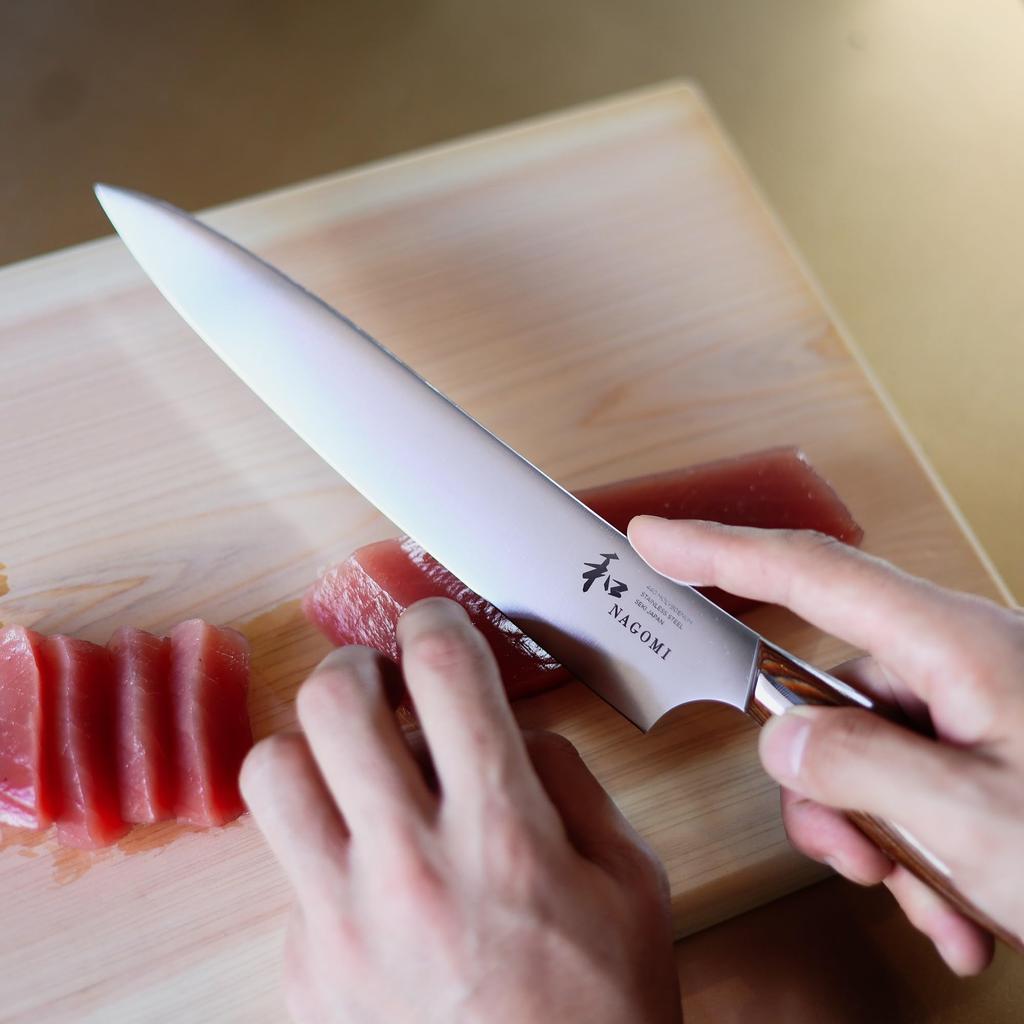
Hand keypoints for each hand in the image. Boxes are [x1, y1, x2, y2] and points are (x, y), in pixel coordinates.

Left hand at [241, 597, 679, 1023]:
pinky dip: (322, 845)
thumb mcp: (631, 882)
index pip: (444, 672)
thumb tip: (507, 727)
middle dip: (355, 667)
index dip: (434, 620)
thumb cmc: (602, 1012)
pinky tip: (369, 875)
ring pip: (271, 773)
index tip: (433, 623)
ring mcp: (341, 925)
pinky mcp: (303, 972)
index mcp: (503, 836)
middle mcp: (410, 870)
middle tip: (378, 683)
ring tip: (353, 768)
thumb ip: (567, 781)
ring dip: (311, 749)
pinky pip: (287, 869)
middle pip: (331, 703)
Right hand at [629, 516, 1023, 975]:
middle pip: (829, 693)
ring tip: (933, 899)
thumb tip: (782, 739)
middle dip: (826, 788)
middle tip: (855, 854)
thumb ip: (856, 768)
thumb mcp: (972, 817)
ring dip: (879, 838)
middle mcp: (959, 661)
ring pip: (865, 752)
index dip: (717, 551)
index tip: (658, 539)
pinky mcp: (986, 745)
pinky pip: (910, 781)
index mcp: (952, 646)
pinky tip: (961, 906)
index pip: (807, 572)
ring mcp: (974, 705)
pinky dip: (917, 849)